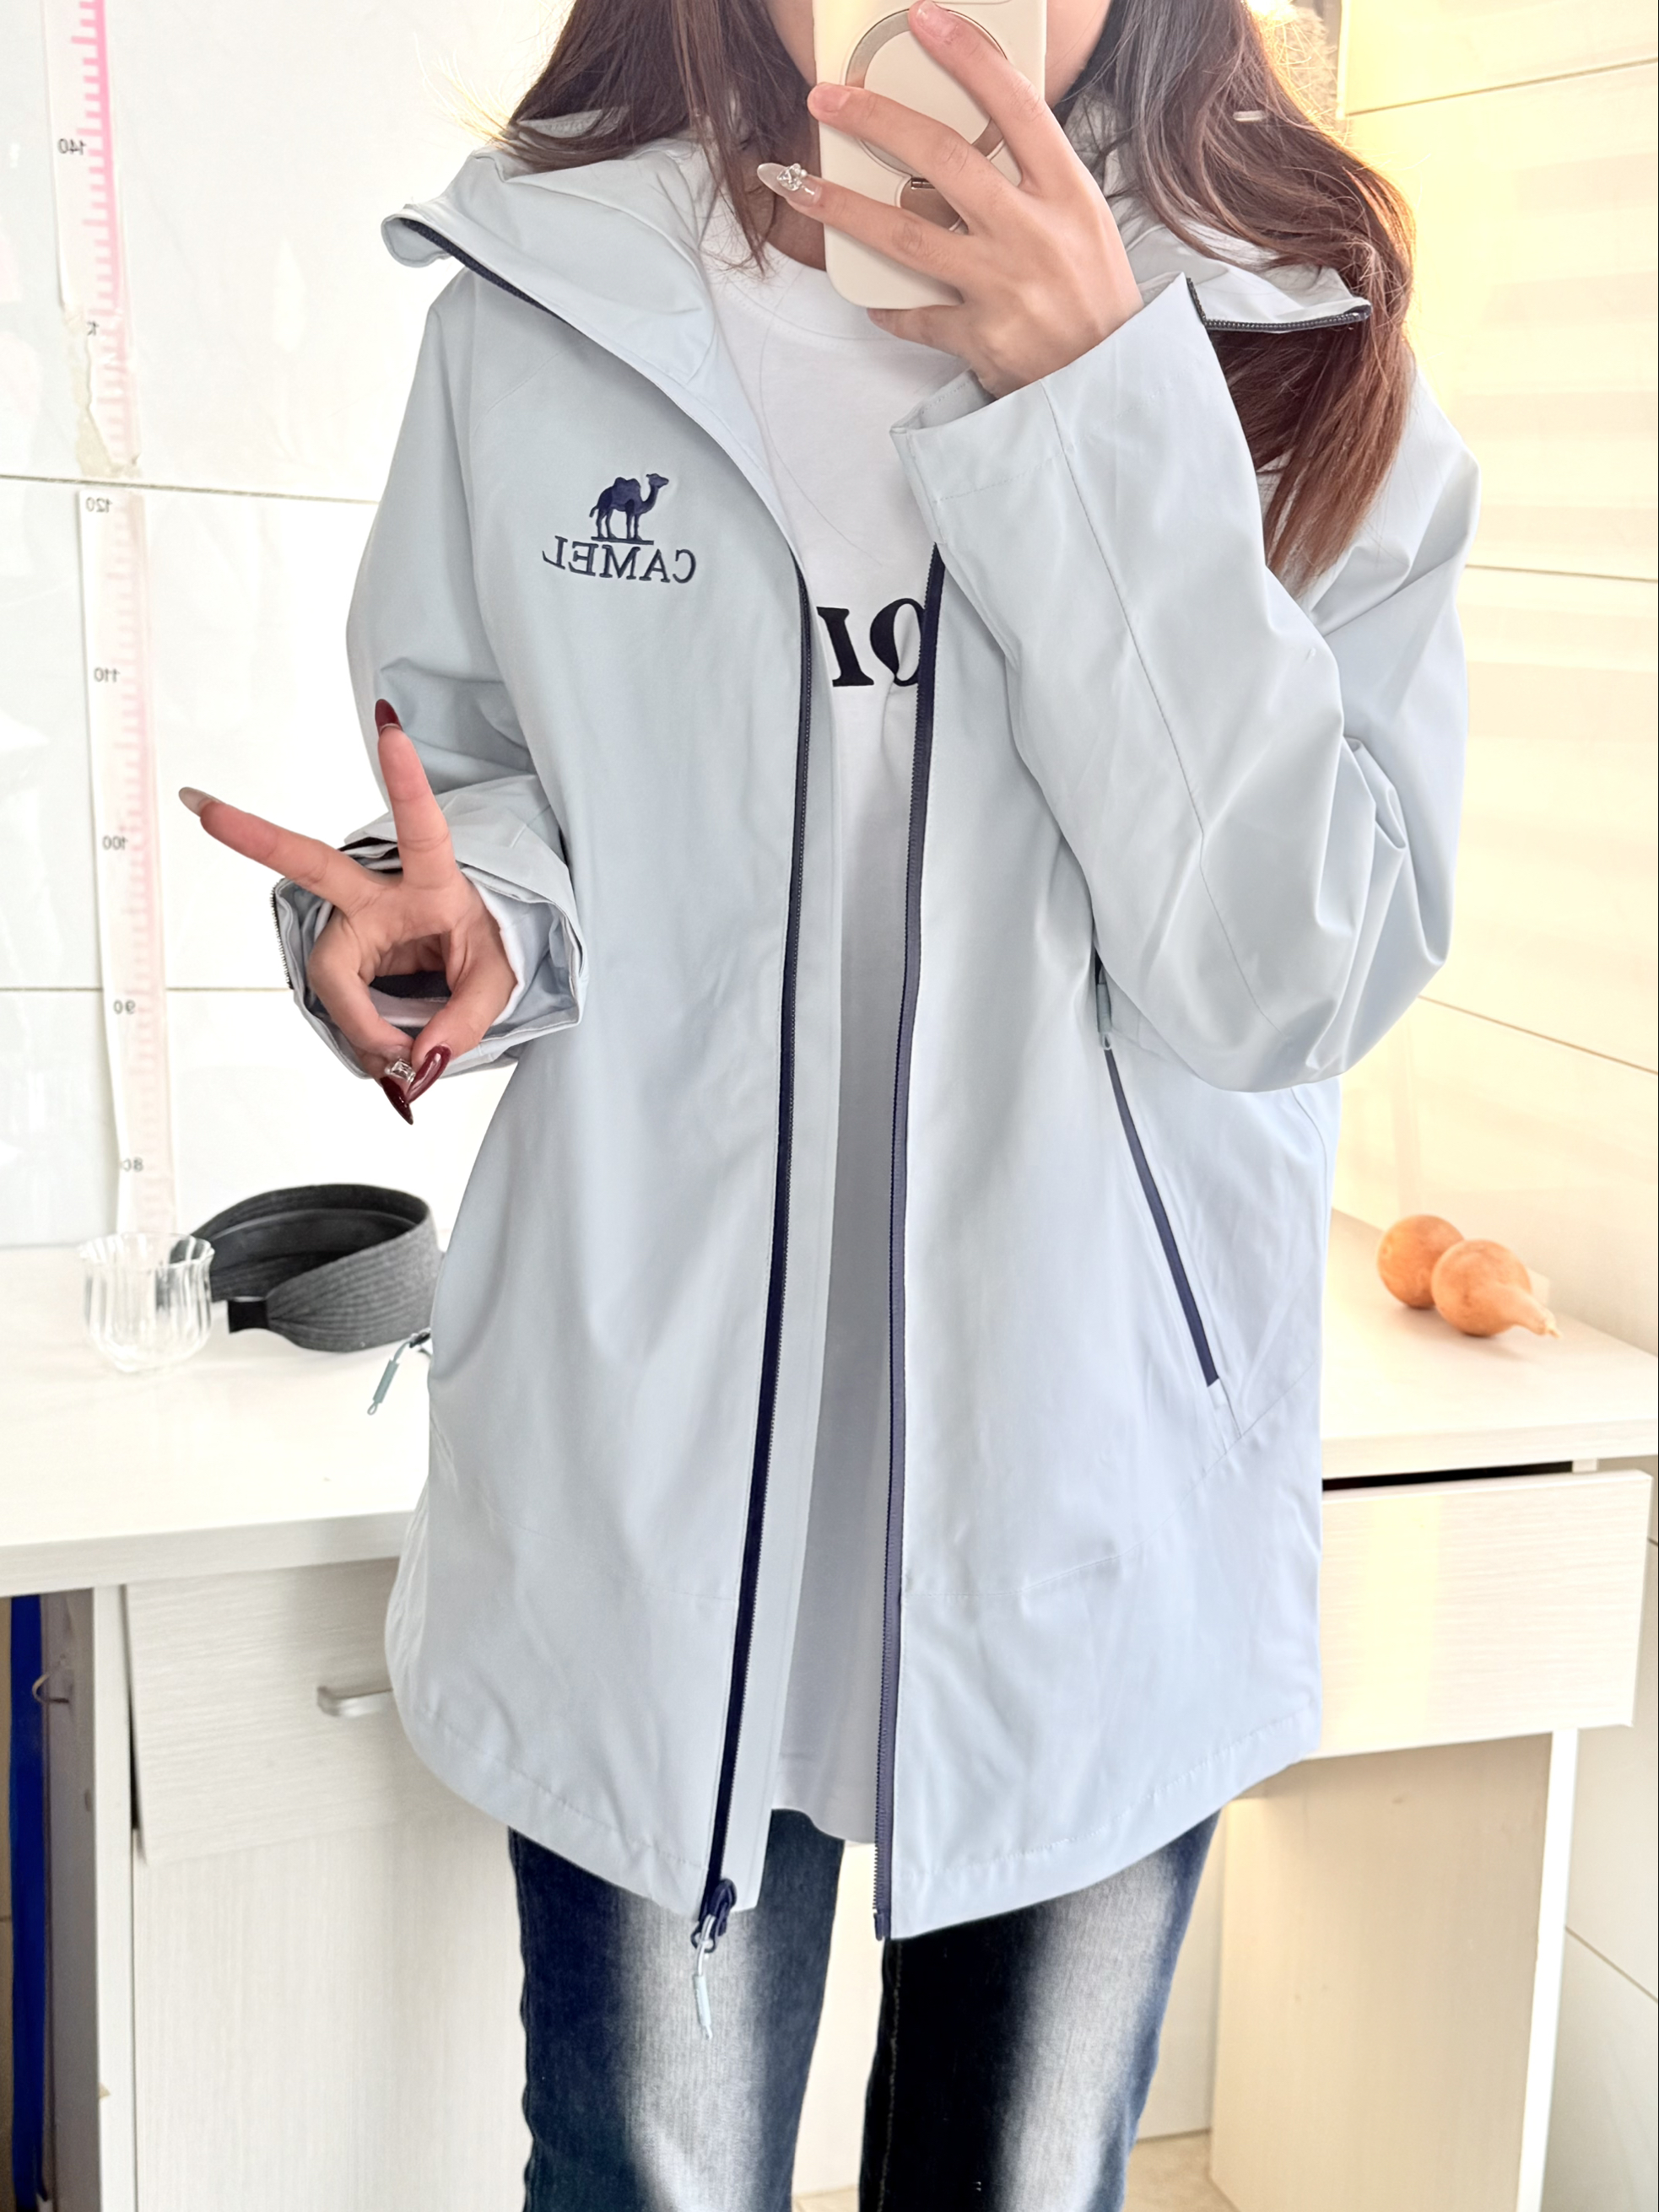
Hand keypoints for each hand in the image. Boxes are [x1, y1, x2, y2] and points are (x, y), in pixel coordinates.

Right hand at [180, 704, 515, 1118]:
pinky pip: (339, 1005)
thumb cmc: (486, 951)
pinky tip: (380, 1051)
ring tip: (398, 1059)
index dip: (406, 780)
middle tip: (203, 808)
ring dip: (364, 1026)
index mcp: (433, 879)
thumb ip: (463, 1022)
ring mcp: (353, 926)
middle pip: (315, 869)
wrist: (471, 975)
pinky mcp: (340, 960)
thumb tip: (414, 1059)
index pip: (421, 827)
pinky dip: (362, 1037)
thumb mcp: (498, 985)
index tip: (389, 728)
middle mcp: (382, 894)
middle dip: (257, 836)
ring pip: (333, 978)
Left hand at [760, 0, 1140, 396]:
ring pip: (908, 235)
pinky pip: (917, 315)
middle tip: (829, 99)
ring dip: (846, 208)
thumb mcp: (1083, 223)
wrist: (1109, 386)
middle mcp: (1034, 234)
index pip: (1015, 106)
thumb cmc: (1095, 299)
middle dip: (878, 121)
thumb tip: (971, 141)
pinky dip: (891, 307)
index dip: (967, 57)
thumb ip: (1033, 181)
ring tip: (804, 186)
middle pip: (944, 159)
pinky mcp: (981, 337)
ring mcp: (1004, 287)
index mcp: (1067, 193)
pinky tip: (874, 298)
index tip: (925, 20)